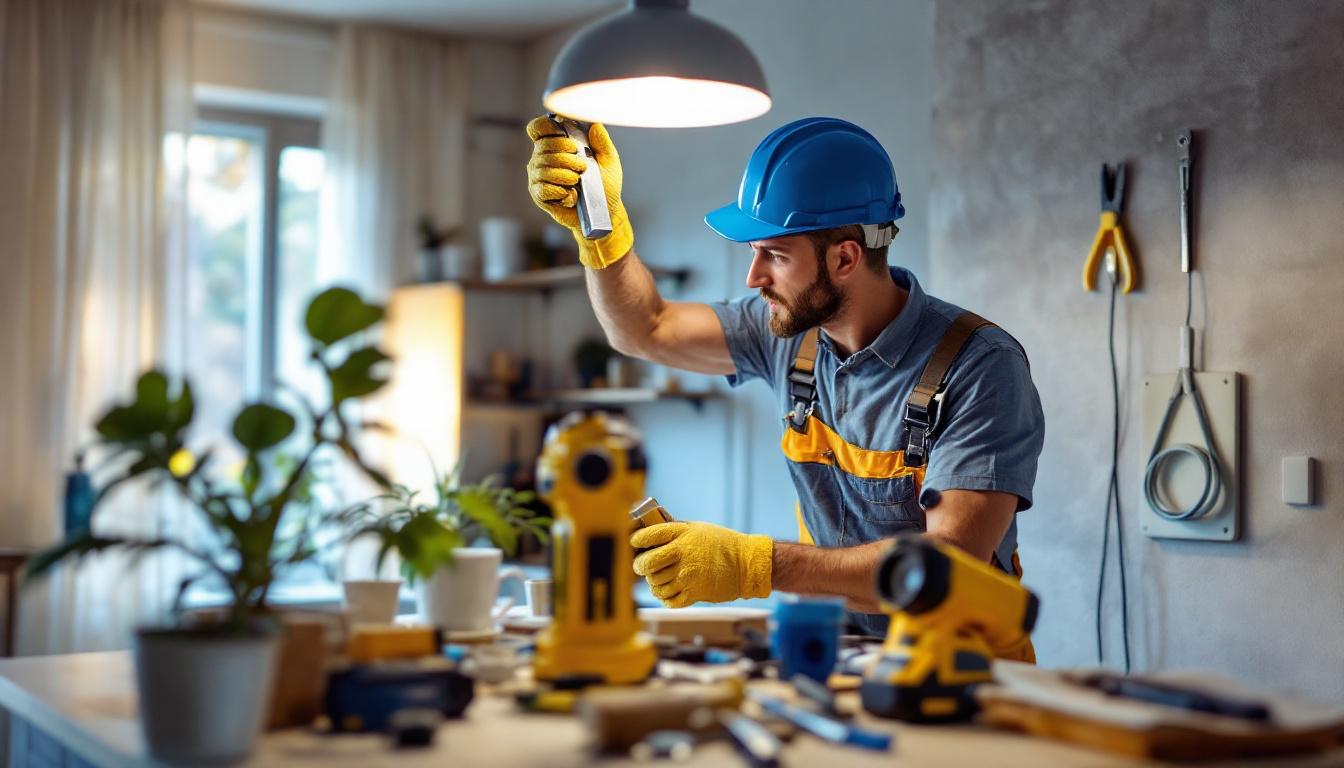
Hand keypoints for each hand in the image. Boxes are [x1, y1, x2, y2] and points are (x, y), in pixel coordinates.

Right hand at [525, 116, 633, 268]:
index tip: (562, 133)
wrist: (603, 212)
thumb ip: (602, 142)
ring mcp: (538, 176)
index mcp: (555, 144)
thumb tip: (595, 124)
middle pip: (544, 146)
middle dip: (566, 156)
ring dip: (565, 175)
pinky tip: (571, 196)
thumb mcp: (609, 161)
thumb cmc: (604, 185)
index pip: (539, 127)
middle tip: (582, 167)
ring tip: (577, 182)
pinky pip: (544, 188)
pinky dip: (561, 191)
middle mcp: (542, 158)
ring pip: (544, 168)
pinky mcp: (539, 194)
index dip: (546, 126)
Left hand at [631, 522, 773, 607]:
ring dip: (654, 584)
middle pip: (646, 563)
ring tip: (659, 580)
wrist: (747, 564)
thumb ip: (676, 532)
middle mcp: (682, 554)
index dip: (637, 540)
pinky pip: (668, 600)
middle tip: (641, 567)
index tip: (635, 543)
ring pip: (655, 584)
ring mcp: (687, 575)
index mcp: (682, 534)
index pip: (648, 536)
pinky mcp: (694, 593)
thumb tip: (653, 536)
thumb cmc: (723, 544)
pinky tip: (669, 591)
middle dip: (640, 566)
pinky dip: (665, 598)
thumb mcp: (698, 529)